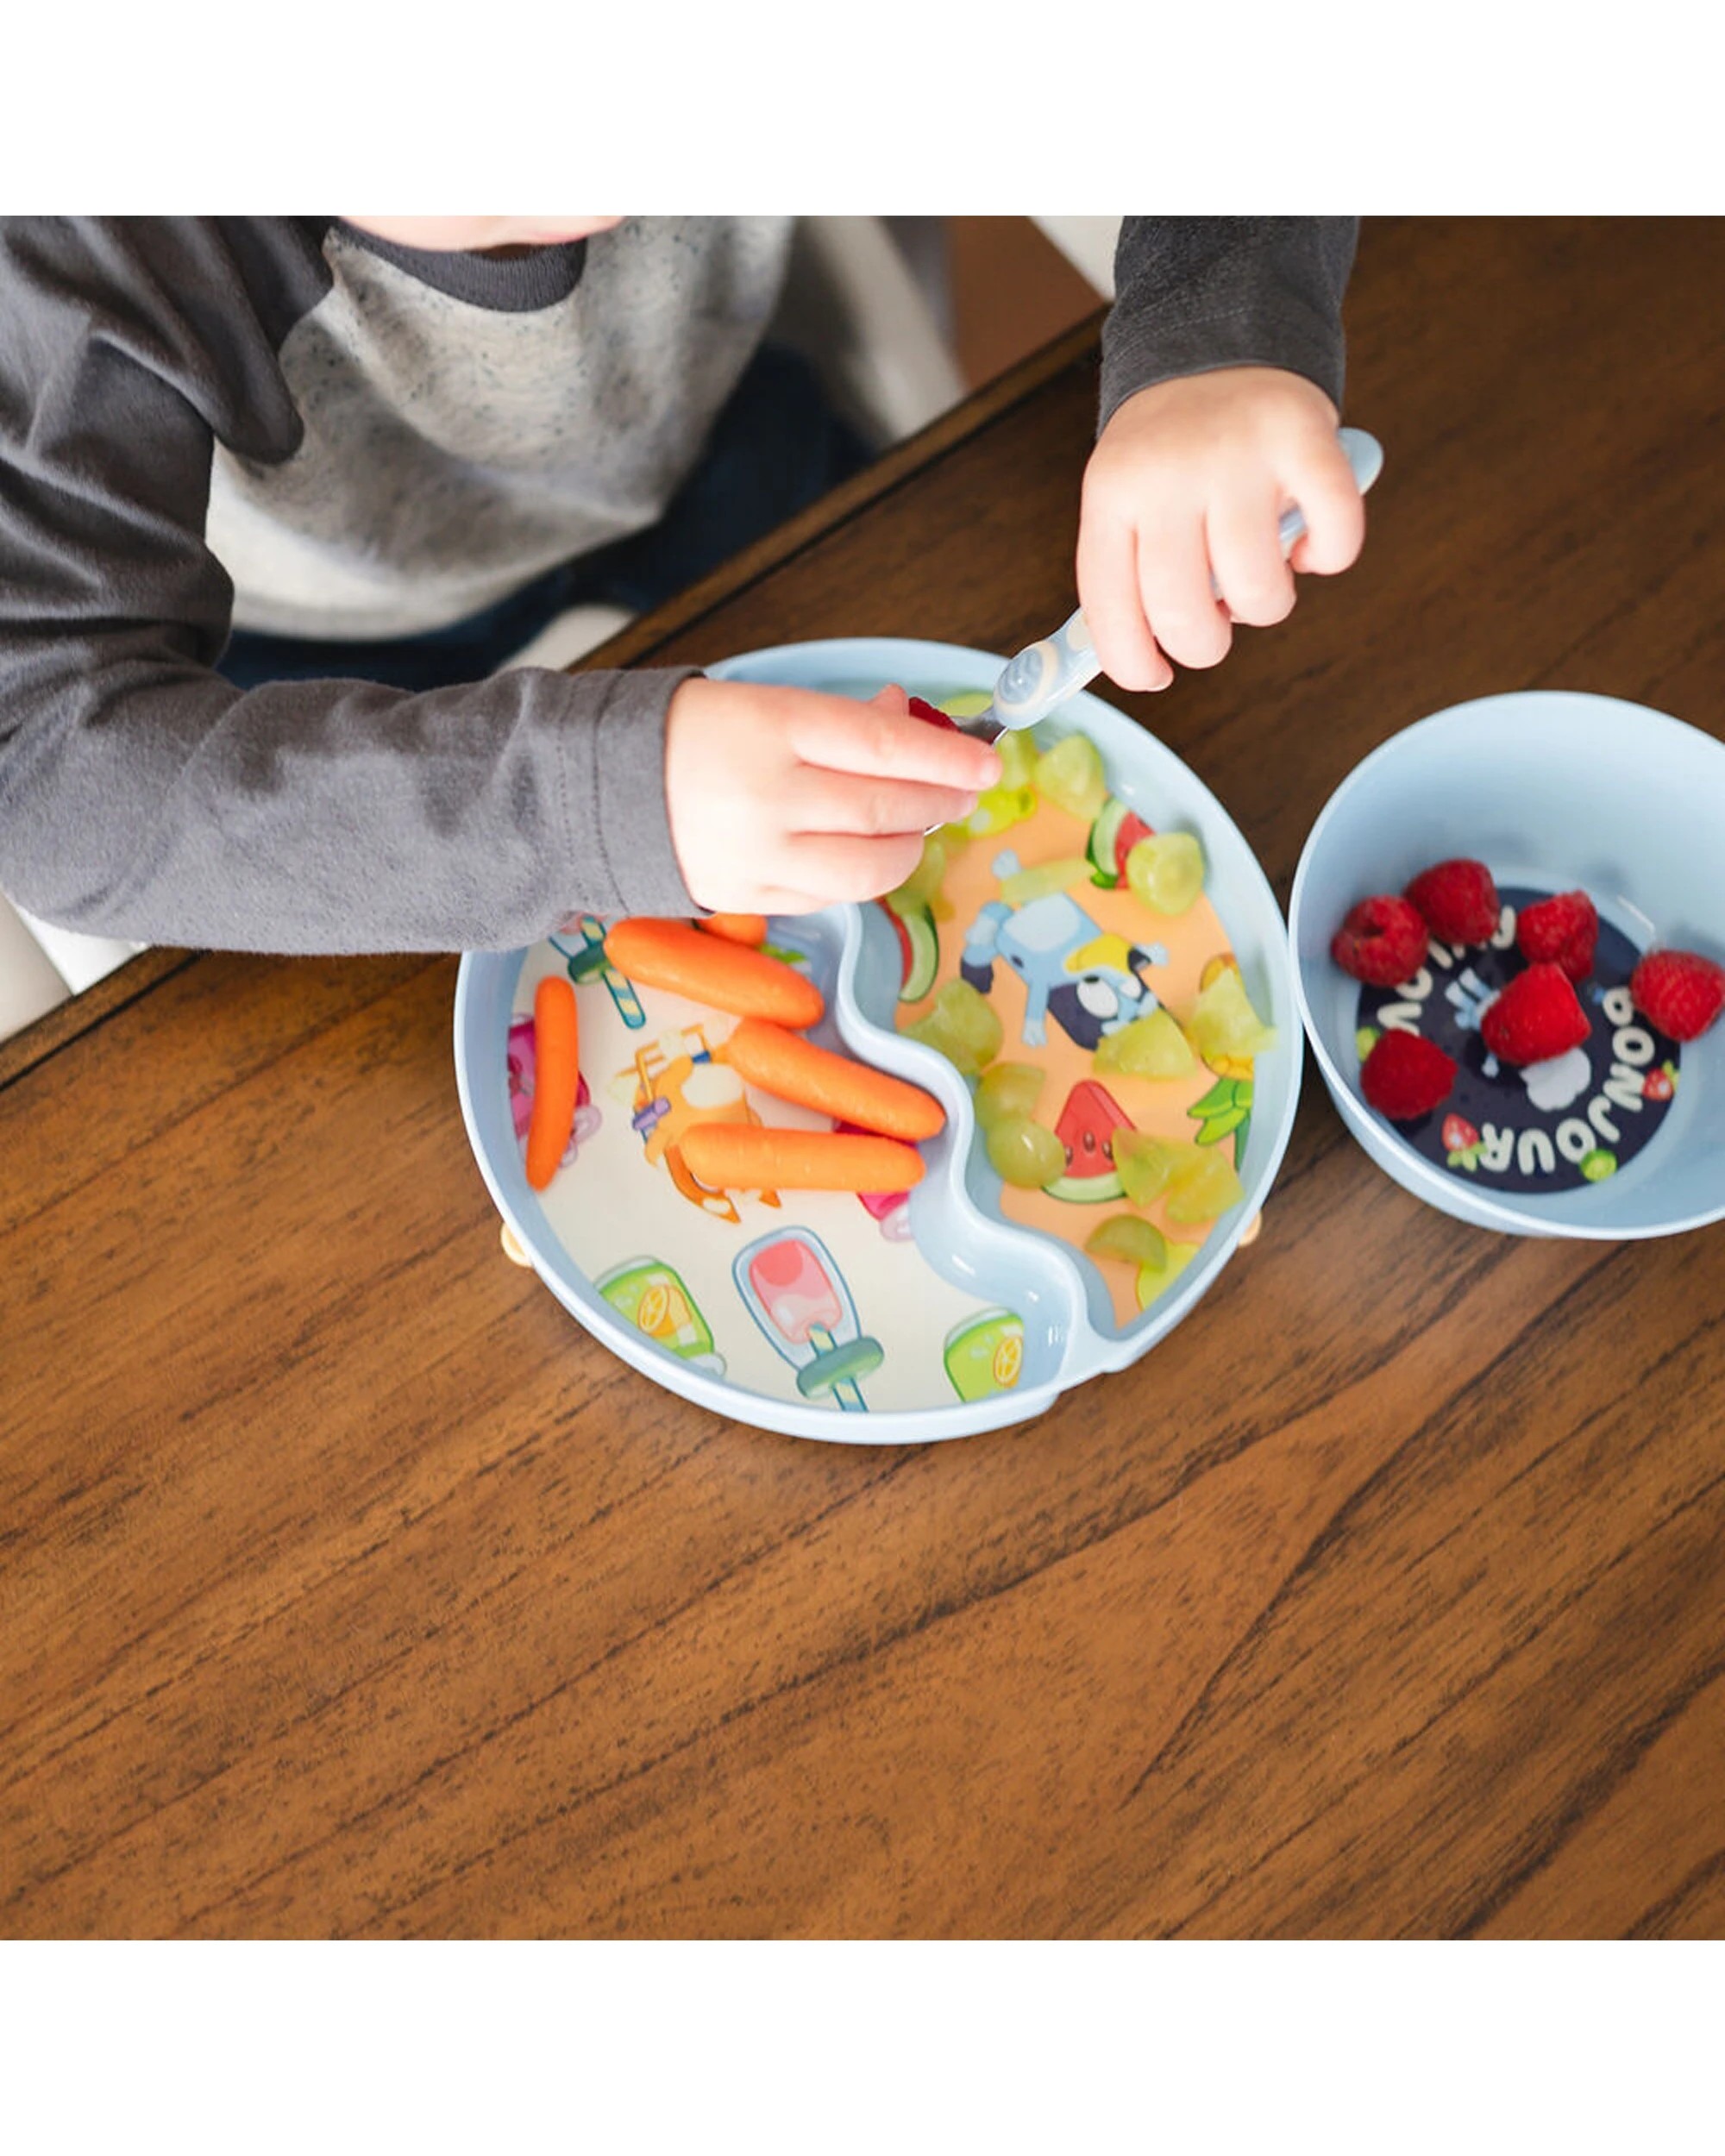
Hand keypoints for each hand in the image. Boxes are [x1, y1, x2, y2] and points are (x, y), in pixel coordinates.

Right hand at [664, 678, 999, 913]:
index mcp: (771, 727)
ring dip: (909, 846)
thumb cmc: (694, 736)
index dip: (946, 757)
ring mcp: (757, 855)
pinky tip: (864, 849)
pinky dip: (862, 874)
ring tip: (916, 825)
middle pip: (883, 808)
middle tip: (964, 790)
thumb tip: (917, 727)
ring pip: (868, 867)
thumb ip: (844, 721)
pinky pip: (832, 895)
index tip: (988, 761)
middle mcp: (766, 796)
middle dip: (939, 800)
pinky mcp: (748, 898)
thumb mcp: (766, 704)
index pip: (883, 747)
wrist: (602, 787)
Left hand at [1076, 366, 1366, 691]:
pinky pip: (1333, 538)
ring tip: (1260, 572)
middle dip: (1205, 645)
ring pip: (1258, 592)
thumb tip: (1141, 666)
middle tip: (1218, 622)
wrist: (1218, 341)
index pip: (1110, 608)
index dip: (1133, 662)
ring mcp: (1238, 455)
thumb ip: (1127, 572)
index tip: (1155, 676)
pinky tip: (1311, 545)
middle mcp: (1169, 474)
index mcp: (1113, 494)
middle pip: (1183, 613)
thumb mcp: (1125, 497)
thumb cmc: (1170, 451)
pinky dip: (1330, 557)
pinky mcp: (1305, 438)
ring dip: (1267, 605)